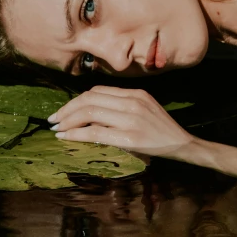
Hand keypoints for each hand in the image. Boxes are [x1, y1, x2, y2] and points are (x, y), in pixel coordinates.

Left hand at [48, 86, 195, 157]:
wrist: (183, 145)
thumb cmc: (161, 130)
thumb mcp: (143, 110)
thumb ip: (120, 107)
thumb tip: (90, 114)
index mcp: (135, 94)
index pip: (97, 91)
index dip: (76, 100)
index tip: (64, 111)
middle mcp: (132, 102)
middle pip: (90, 100)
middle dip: (67, 109)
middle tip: (53, 119)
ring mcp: (132, 119)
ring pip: (90, 113)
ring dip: (68, 121)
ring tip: (57, 128)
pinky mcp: (130, 138)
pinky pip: (96, 133)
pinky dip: (76, 134)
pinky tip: (66, 137)